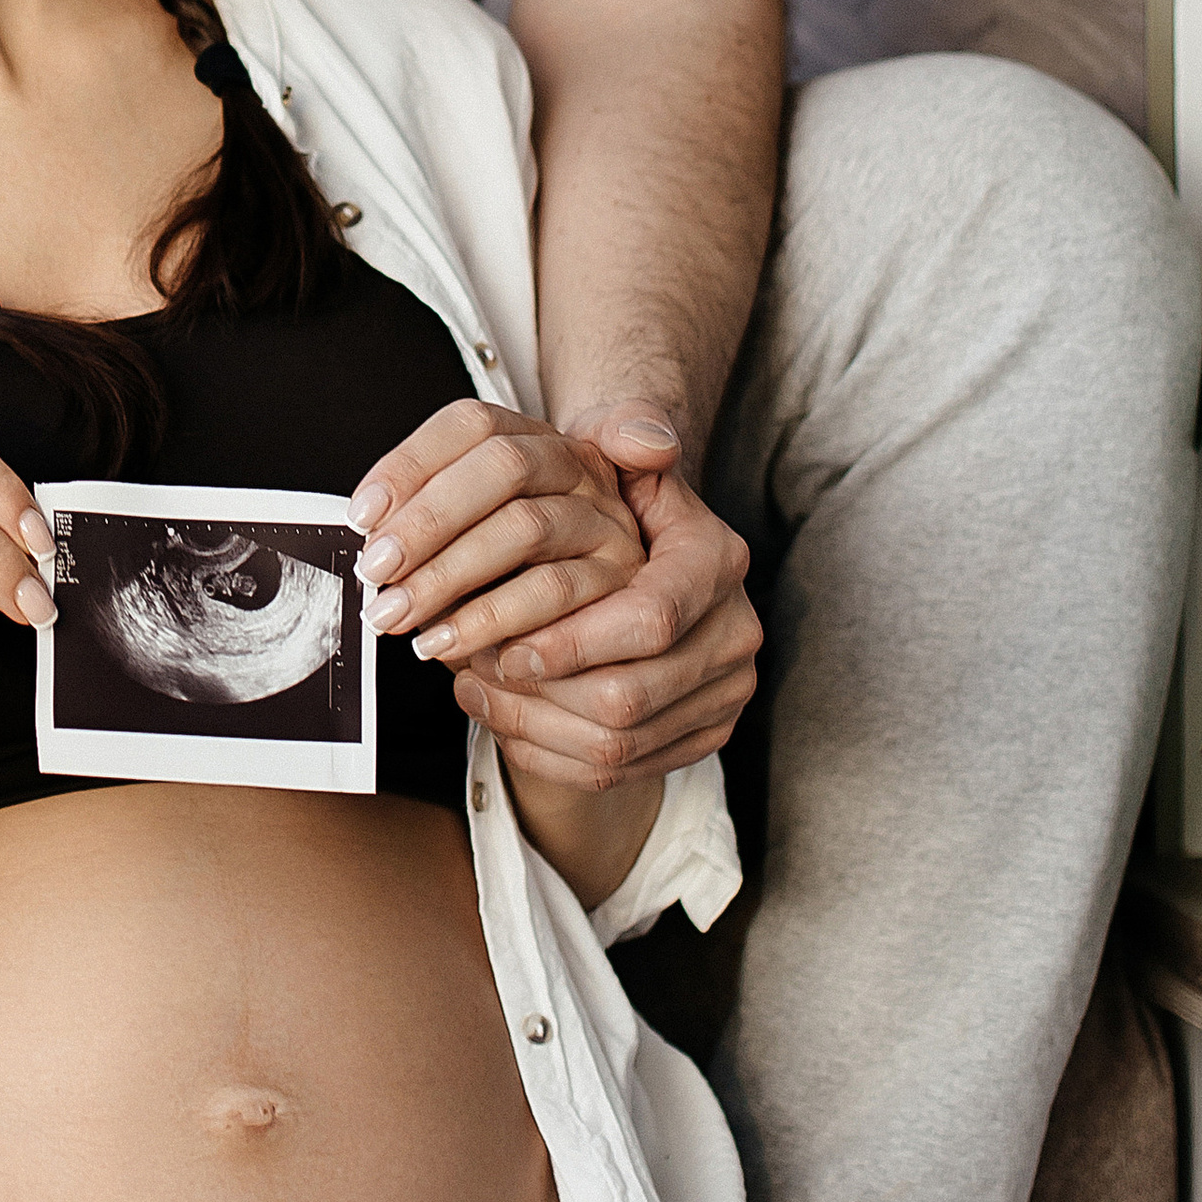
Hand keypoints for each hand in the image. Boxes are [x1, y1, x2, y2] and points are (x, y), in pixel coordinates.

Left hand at [473, 421, 758, 790]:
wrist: (636, 545)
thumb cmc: (606, 494)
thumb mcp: (611, 449)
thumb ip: (622, 430)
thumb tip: (645, 440)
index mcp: (717, 561)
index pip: (649, 620)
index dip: (571, 642)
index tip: (503, 645)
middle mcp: (734, 634)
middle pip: (628, 698)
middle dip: (537, 693)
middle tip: (467, 670)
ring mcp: (721, 693)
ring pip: (615, 744)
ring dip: (529, 724)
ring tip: (466, 685)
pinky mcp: (696, 737)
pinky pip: (613, 770)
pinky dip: (543, 751)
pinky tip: (494, 710)